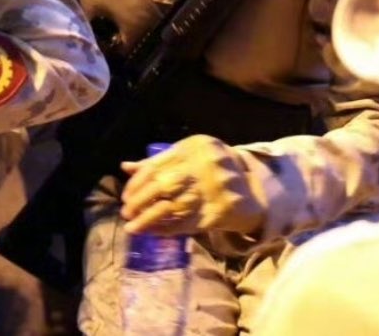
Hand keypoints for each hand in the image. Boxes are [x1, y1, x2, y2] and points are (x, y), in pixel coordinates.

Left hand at [119, 135, 265, 236]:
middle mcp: (204, 165)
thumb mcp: (190, 156)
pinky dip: (166, 228)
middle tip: (126, 212)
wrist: (253, 186)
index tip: (125, 196)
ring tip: (132, 227)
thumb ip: (159, 162)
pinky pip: (186, 222)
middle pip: (162, 185)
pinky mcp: (218, 212)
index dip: (137, 183)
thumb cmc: (213, 168)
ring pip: (172, 206)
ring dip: (148, 219)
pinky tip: (152, 232)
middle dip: (139, 201)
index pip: (156, 165)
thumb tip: (125, 167)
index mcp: (194, 146)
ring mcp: (213, 189)